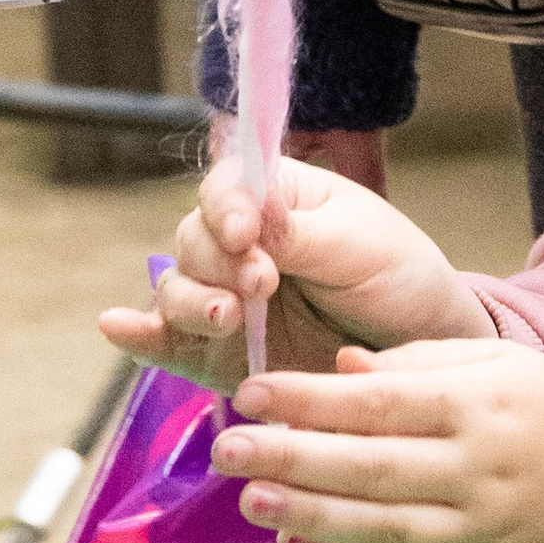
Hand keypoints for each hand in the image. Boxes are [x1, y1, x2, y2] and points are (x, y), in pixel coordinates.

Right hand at [96, 147, 488, 389]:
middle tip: (260, 286)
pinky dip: (140, 337)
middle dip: (218, 262)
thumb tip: (249, 212)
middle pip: (193, 239)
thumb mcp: (360, 243)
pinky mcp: (220, 355)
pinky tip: (122, 330)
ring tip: (223, 318)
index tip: (247, 234)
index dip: (225, 207)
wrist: (422, 351)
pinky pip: (169, 345)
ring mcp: (227, 301)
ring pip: (176, 289)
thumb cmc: (399, 279)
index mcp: (275, 198)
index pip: (225, 187)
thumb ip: (298, 231)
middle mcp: (240, 246)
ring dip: (188, 300)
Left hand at [210, 337, 543, 542]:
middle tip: (226, 447)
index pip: (383, 404)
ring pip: (380, 529)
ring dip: (308, 514)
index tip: (251, 390)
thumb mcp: (497, 362)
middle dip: (293, 458)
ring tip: (247, 495)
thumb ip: (418, 359)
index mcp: (481, 408)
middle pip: (373, 469)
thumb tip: (341, 368)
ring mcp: (474, 535)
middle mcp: (478, 475)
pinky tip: (293, 537)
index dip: (311, 399)